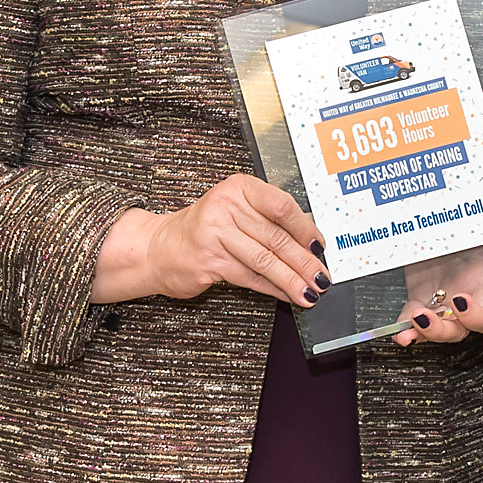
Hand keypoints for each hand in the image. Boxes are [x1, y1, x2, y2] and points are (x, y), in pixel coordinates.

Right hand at [94, 177, 326, 307]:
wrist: (159, 247)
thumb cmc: (204, 229)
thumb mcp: (235, 212)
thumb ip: (268, 219)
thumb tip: (309, 238)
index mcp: (239, 188)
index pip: (281, 205)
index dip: (305, 228)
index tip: (320, 245)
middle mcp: (226, 206)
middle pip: (276, 237)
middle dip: (304, 261)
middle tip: (322, 276)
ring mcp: (215, 232)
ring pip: (265, 260)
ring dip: (292, 279)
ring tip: (310, 291)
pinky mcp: (209, 260)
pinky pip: (250, 277)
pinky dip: (273, 289)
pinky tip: (287, 294)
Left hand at [391, 236, 482, 347]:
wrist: (443, 212)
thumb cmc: (476, 225)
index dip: (476, 318)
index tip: (461, 301)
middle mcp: (463, 299)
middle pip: (458, 331)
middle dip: (442, 331)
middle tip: (427, 317)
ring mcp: (440, 299)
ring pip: (434, 329)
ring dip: (423, 332)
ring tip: (410, 328)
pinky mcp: (418, 294)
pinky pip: (411, 317)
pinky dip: (405, 326)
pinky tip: (398, 332)